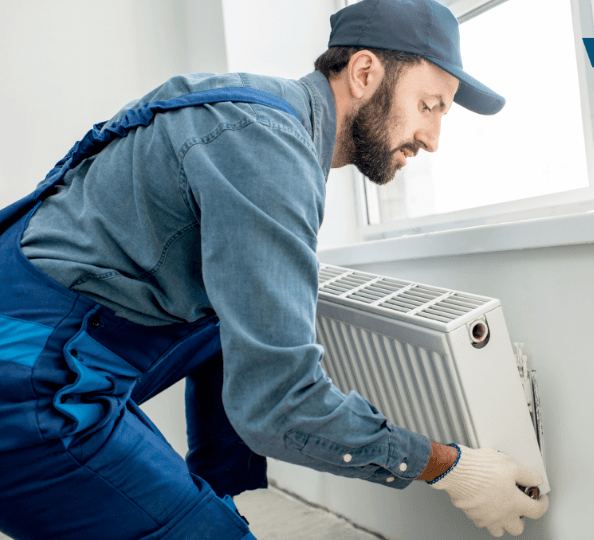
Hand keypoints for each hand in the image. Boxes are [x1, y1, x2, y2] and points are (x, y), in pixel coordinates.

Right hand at [428, 444, 548, 536]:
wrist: (456, 470)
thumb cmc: (481, 468)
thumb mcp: (509, 464)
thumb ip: (526, 474)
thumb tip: (536, 479)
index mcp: (515, 503)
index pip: (537, 511)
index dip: (542, 504)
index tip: (540, 499)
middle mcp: (502, 514)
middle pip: (517, 528)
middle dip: (520, 518)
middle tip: (518, 506)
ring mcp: (486, 516)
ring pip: (498, 530)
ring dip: (501, 522)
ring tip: (500, 508)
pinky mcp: (471, 514)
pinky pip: (481, 521)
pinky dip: (484, 515)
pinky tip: (484, 503)